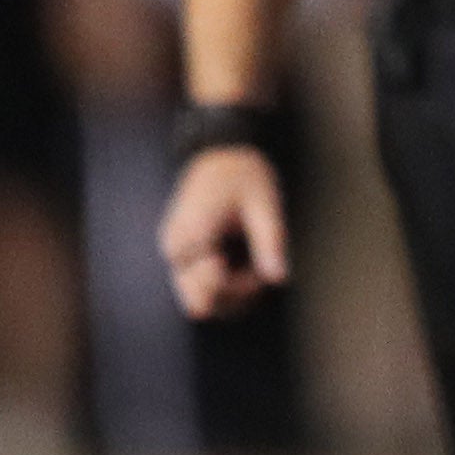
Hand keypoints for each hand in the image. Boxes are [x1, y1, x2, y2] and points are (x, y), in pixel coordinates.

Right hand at [162, 147, 288, 319]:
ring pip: (198, 299)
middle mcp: (176, 248)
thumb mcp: (264, 204)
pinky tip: (246, 270)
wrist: (219, 153)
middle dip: (236, 294)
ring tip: (255, 267)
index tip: (262, 273)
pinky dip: (224, 286)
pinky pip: (199, 286)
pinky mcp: (183, 255)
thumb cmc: (242, 174)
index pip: (210, 286)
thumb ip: (270, 241)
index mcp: (193, 233)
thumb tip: (278, 278)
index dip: (241, 286)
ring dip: (230, 293)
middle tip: (261, 271)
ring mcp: (176, 253)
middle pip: (200, 301)